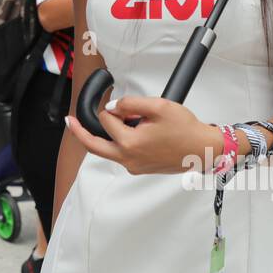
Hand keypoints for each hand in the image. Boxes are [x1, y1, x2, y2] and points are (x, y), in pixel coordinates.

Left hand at [65, 95, 219, 174]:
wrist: (203, 149)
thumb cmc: (186, 130)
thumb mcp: (158, 106)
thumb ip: (131, 104)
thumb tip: (113, 107)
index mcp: (130, 144)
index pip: (107, 120)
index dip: (114, 108)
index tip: (125, 106)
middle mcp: (128, 159)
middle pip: (94, 146)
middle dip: (79, 132)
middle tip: (69, 121)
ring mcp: (133, 166)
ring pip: (106, 152)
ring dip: (101, 137)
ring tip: (97, 124)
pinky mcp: (139, 168)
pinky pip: (120, 155)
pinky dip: (118, 142)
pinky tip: (128, 132)